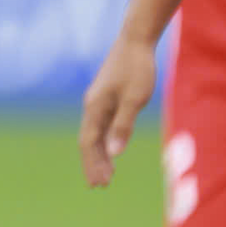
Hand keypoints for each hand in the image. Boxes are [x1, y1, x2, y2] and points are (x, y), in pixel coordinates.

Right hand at [79, 33, 157, 186]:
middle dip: (93, 164)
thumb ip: (123, 126)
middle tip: (100, 186)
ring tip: (107, 175)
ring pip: (95, 133)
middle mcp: (92, 105)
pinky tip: (112, 149)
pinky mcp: (107, 96)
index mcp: (95, 107)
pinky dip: (105, 140)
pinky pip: (102, 124)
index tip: (99, 184)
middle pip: (88, 140)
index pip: (89, 142)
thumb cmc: (137, 68)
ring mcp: (99, 101)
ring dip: (100, 154)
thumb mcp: (135, 99)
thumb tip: (114, 154)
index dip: (93, 164)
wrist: (136, 40)